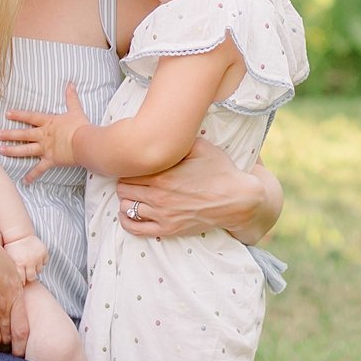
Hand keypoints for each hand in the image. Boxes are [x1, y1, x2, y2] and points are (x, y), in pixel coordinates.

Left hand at [1, 83, 88, 175]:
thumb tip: (70, 84)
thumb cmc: (81, 127)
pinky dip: (32, 175)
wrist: (85, 143)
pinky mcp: (51, 160)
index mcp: (49, 123)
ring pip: (26, 150)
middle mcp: (44, 136)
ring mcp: (46, 149)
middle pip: (24, 134)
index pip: (31, 117)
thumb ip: (71, 98)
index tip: (7, 114)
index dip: (18, 115)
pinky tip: (24, 181)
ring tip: (1, 151)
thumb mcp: (76, 110)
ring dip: (13, 151)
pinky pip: (39, 169)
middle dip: (10, 134)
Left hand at [3, 233, 48, 283]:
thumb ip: (9, 270)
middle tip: (26, 273)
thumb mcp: (7, 259)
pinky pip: (45, 262)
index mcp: (19, 263)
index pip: (22, 280)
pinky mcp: (44, 252)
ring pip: (39, 270)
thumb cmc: (11, 248)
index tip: (20, 281)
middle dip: (29, 277)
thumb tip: (6, 284)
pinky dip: (42, 261)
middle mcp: (29, 261)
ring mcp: (37, 257)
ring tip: (30, 264)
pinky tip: (36, 259)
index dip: (21, 282)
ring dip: (35, 268)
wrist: (19, 235)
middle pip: (32, 277)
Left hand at [116, 139, 279, 242]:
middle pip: (122, 189)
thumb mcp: (200, 146)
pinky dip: (127, 219)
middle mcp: (158, 196)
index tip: (135, 163)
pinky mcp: (168, 230)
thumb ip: (177, 139)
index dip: (129, 165)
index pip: (127, 170)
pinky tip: (129, 212)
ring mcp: (162, 215)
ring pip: (126, 207)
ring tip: (134, 193)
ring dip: (127, 199)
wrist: (237, 200)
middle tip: (134, 178)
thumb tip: (161, 131)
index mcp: (162, 175)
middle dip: (126, 181)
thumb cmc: (220, 171)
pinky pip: (134, 228)